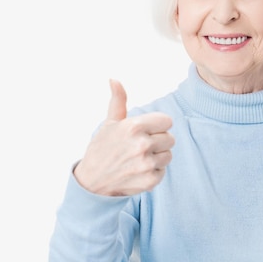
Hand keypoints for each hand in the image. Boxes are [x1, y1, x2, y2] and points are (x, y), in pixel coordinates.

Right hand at [73, 79, 174, 195]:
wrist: (92, 181)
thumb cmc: (102, 148)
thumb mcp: (109, 123)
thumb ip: (118, 101)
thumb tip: (114, 79)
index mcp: (134, 126)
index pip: (167, 121)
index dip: (157, 126)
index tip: (145, 131)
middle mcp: (142, 144)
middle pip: (170, 138)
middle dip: (158, 141)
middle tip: (140, 146)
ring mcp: (146, 164)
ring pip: (168, 155)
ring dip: (157, 157)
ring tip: (139, 159)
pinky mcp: (150, 181)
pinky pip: (163, 170)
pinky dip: (153, 172)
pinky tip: (138, 170)